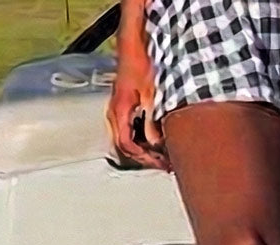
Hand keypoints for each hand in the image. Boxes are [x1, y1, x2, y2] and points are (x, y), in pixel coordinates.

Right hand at [106, 52, 171, 171]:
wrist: (134, 45)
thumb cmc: (140, 63)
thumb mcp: (151, 94)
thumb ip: (152, 122)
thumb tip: (156, 143)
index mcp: (119, 111)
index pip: (127, 145)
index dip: (144, 158)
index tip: (160, 164)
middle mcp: (114, 113)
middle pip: (126, 148)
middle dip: (146, 158)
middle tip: (164, 164)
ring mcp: (118, 110)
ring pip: (127, 141)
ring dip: (144, 150)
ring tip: (162, 156)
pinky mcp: (124, 107)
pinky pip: (129, 131)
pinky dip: (142, 140)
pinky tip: (156, 141)